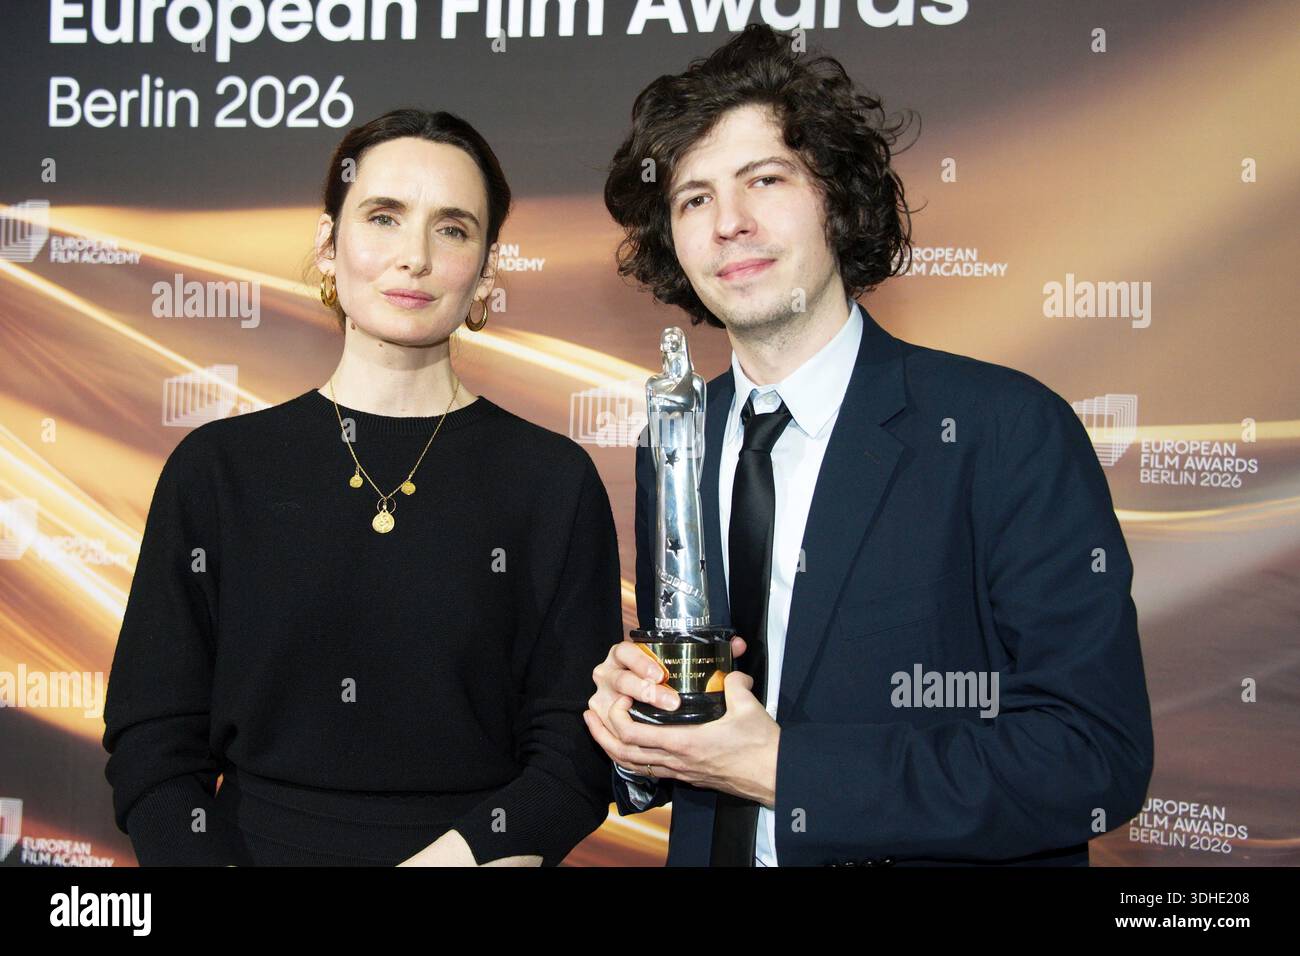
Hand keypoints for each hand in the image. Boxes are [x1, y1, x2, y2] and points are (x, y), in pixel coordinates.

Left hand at [584, 661, 778, 806]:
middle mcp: (676, 761)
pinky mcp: (690, 777)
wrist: (775, 776)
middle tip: (591, 713)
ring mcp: (682, 772)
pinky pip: (653, 770)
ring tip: (602, 730)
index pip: (632, 735)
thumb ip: (733, 682)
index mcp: (683, 743)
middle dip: (601, 734)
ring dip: (613, 748)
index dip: (616, 717)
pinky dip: (635, 758)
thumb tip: (729, 670)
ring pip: (634, 766)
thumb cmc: (761, 747)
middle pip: (623, 754)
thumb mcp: (747, 706)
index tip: (619, 697)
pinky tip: (634, 746)